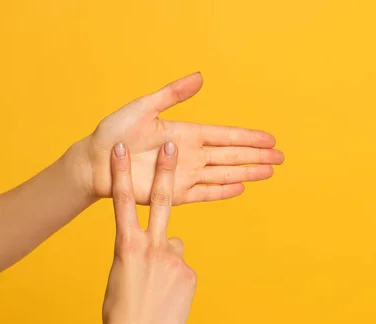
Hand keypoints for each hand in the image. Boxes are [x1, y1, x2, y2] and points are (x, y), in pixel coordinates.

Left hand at [80, 72, 283, 203]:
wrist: (95, 163)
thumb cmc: (114, 132)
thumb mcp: (144, 107)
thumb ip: (173, 94)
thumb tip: (201, 77)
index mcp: (186, 133)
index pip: (225, 135)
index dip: (248, 137)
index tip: (270, 138)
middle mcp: (190, 155)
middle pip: (231, 156)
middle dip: (257, 157)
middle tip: (281, 157)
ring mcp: (184, 175)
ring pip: (224, 175)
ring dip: (247, 173)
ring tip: (269, 172)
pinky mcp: (174, 193)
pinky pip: (204, 193)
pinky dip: (222, 192)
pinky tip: (241, 188)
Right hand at [102, 141, 195, 323]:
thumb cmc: (119, 310)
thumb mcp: (121, 275)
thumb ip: (139, 254)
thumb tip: (160, 249)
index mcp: (126, 245)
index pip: (122, 201)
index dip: (121, 172)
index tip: (119, 148)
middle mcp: (151, 246)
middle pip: (162, 200)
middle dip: (166, 169)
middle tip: (172, 145)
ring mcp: (173, 258)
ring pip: (174, 247)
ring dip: (167, 262)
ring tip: (156, 288)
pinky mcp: (190, 273)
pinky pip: (183, 271)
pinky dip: (176, 281)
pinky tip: (168, 299)